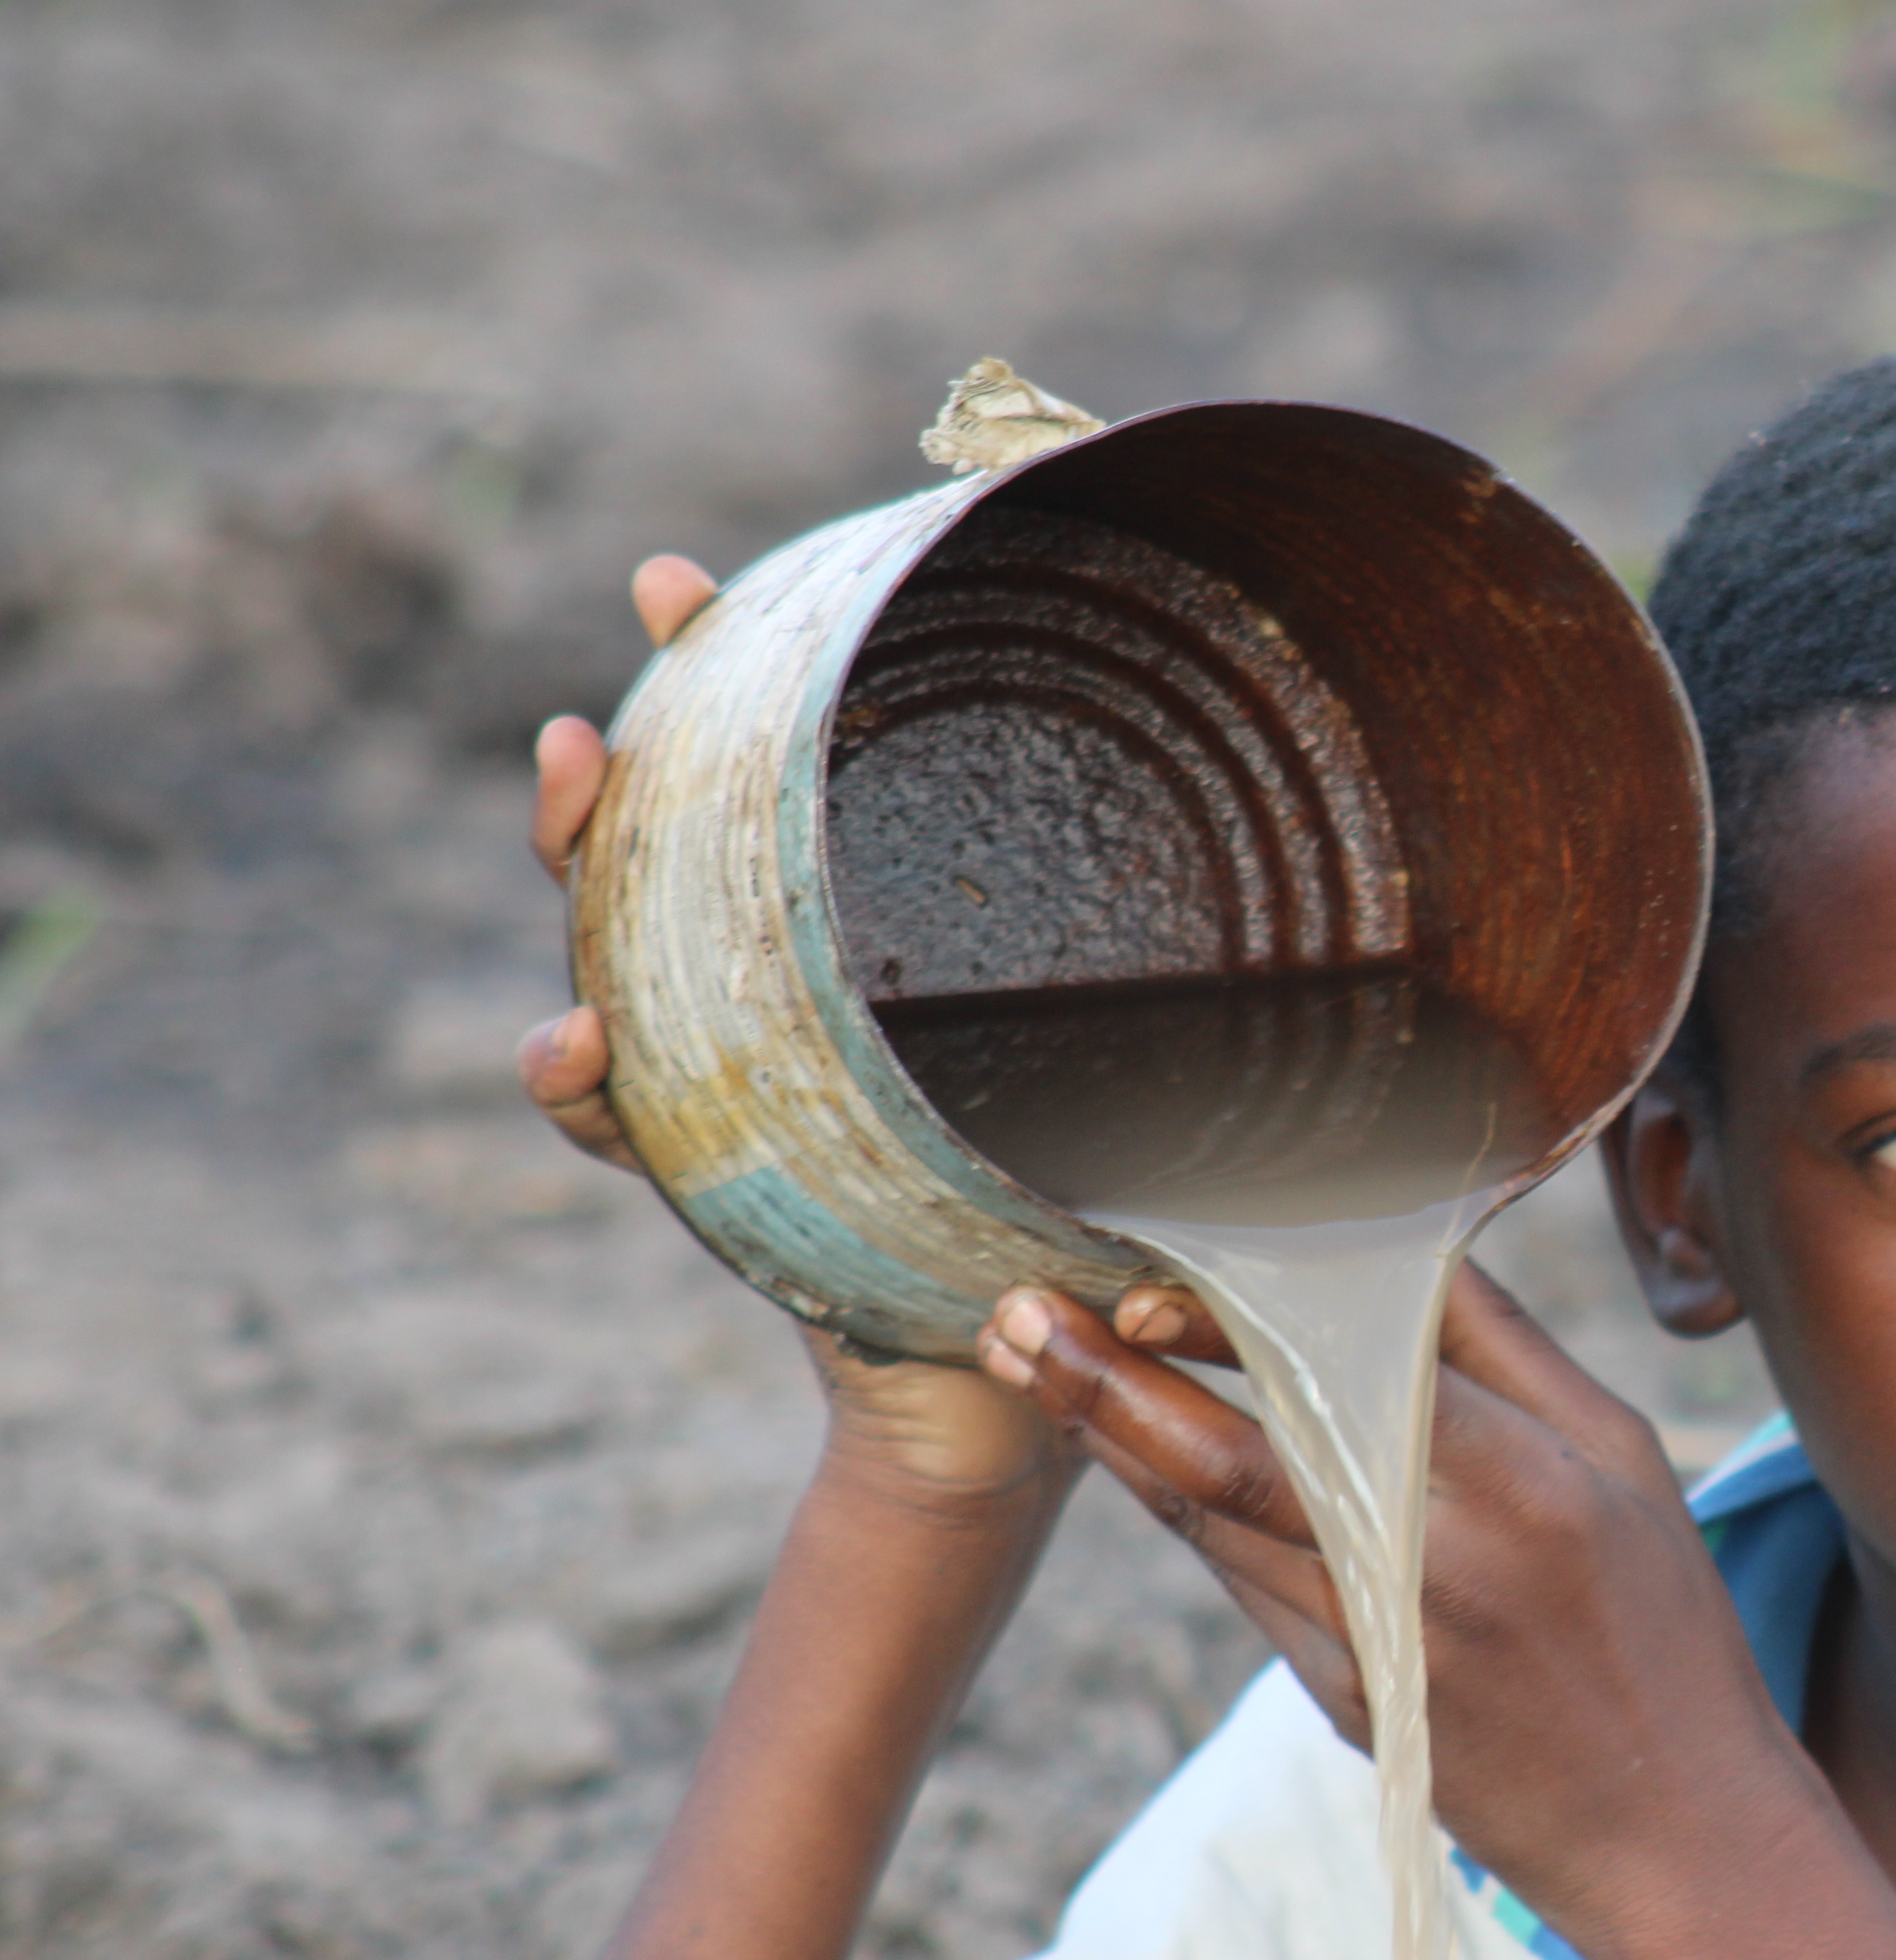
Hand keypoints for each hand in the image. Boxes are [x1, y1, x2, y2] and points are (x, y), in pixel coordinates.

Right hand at [523, 551, 1071, 1513]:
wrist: (1012, 1377)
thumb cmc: (1081, 1207)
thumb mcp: (1125, 1058)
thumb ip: (1144, 958)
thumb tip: (1257, 810)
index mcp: (864, 939)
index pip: (778, 786)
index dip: (724, 672)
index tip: (682, 582)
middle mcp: (779, 987)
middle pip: (670, 841)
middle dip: (631, 742)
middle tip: (626, 658)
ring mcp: (726, 1070)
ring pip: (612, 945)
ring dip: (576, 857)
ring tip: (574, 782)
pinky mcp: (703, 1173)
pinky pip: (617, 1118)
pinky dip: (576, 1081)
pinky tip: (573, 1046)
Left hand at [976, 1269, 1795, 1913]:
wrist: (1674, 1835)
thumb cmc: (1664, 1625)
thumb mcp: (1627, 1461)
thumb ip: (1512, 1356)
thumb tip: (1399, 1250)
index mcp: (1527, 1480)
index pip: (1345, 1373)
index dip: (1228, 1330)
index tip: (1137, 1283)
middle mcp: (1440, 1563)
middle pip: (1239, 1458)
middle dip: (1110, 1383)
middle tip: (1014, 1318)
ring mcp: (1380, 1647)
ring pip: (1217, 1528)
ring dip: (1116, 1443)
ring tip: (1034, 1365)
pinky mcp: (1344, 1707)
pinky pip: (1243, 1594)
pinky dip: (1182, 1519)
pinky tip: (1129, 1459)